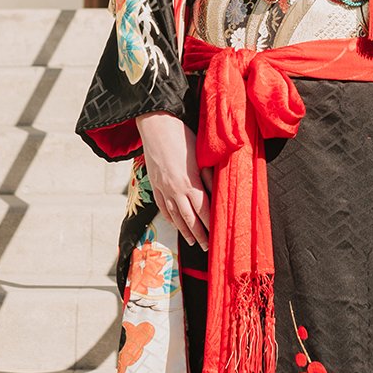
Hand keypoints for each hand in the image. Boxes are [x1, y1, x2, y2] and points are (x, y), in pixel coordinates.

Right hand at [136, 112, 210, 249]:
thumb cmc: (182, 135)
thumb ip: (208, 176)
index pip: (204, 210)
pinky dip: (168, 217)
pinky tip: (174, 224)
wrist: (155, 124)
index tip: (218, 236)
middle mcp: (176, 189)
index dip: (211, 225)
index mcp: (190, 182)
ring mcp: (162, 188)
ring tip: (192, 242)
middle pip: (189, 218)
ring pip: (174, 215)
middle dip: (199, 234)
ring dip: (184, 230)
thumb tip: (217, 192)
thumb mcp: (201, 155)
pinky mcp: (154, 183)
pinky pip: (161, 205)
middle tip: (206, 248)